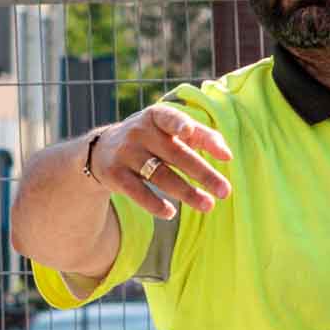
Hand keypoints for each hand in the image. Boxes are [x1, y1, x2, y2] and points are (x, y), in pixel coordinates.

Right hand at [86, 100, 234, 219]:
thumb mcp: (171, 131)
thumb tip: (227, 155)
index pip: (170, 118)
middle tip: (225, 191)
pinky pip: (137, 192)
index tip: (188, 132)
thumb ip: (202, 136)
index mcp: (156, 116)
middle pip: (175, 154)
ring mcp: (125, 153)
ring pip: (160, 176)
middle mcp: (139, 132)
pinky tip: (170, 213)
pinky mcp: (114, 174)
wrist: (102, 150)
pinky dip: (154, 204)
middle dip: (202, 173)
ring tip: (208, 205)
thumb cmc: (151, 139)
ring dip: (186, 193)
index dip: (179, 124)